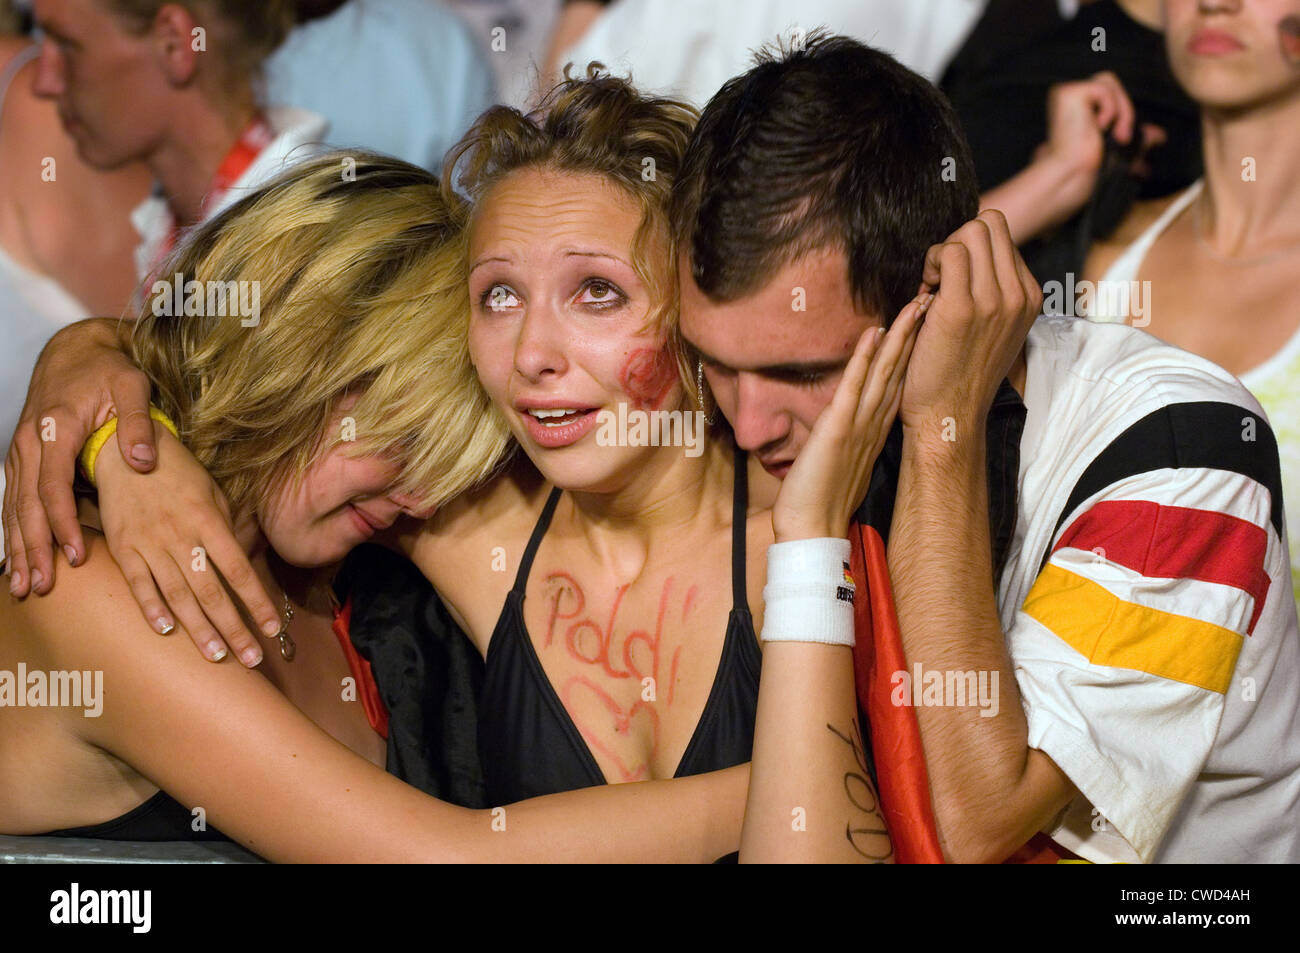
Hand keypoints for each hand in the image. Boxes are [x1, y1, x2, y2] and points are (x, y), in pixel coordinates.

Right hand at [3, 318, 154, 595]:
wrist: (75, 349)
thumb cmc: (109, 370)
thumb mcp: (132, 387)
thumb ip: (138, 423)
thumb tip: (144, 462)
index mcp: (57, 428)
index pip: (53, 485)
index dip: (62, 523)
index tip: (74, 554)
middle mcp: (31, 441)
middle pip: (26, 504)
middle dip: (33, 547)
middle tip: (42, 585)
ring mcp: (21, 449)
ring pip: (14, 505)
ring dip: (18, 546)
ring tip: (24, 584)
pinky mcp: (22, 455)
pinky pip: (13, 498)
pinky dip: (13, 530)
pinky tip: (15, 559)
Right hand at [95, 425, 280, 665]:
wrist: (125, 449)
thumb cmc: (178, 473)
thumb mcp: (213, 492)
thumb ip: (226, 529)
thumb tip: (241, 563)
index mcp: (209, 521)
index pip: (239, 570)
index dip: (256, 602)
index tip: (272, 628)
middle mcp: (181, 536)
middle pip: (211, 592)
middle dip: (233, 628)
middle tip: (251, 658)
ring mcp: (149, 543)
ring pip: (178, 595)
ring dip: (199, 629)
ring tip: (217, 656)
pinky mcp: (123, 547)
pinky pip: (138, 583)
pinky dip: (151, 608)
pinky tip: (166, 632)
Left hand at [771, 295, 926, 542]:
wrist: (812, 529)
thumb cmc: (823, 502)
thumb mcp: (844, 465)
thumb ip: (852, 441)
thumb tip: (851, 428)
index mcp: (876, 433)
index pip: (898, 386)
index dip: (912, 355)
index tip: (924, 327)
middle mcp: (874, 426)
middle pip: (900, 372)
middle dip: (915, 336)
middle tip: (932, 302)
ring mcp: (860, 426)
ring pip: (886, 373)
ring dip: (900, 338)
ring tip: (916, 305)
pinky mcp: (839, 429)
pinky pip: (856, 386)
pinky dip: (865, 358)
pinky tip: (875, 333)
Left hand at [900, 211, 1041, 437]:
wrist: (948, 414)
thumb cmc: (959, 372)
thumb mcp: (994, 329)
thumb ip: (994, 292)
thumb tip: (972, 257)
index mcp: (1029, 297)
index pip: (1002, 235)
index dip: (971, 249)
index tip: (953, 280)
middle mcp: (1019, 295)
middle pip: (990, 223)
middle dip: (958, 241)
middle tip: (940, 277)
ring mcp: (994, 300)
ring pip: (971, 231)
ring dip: (943, 251)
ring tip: (933, 286)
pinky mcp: (962, 308)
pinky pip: (949, 252)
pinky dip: (931, 263)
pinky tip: (924, 294)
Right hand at [1038, 71, 1165, 212]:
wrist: (1073, 176)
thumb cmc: (1087, 168)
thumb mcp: (1118, 147)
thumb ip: (1136, 136)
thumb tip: (1161, 136)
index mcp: (1075, 107)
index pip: (1109, 92)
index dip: (1121, 111)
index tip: (1123, 139)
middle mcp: (1068, 97)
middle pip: (1110, 82)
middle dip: (1124, 109)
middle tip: (1122, 137)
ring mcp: (1065, 94)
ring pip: (1108, 82)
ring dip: (1120, 110)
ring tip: (1115, 135)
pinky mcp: (1067, 94)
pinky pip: (1102, 88)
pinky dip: (1109, 109)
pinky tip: (1098, 127)